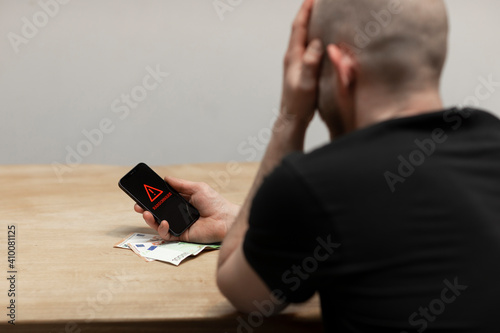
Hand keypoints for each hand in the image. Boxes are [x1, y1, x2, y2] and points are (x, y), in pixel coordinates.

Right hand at [134, 176, 239, 242]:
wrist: (225, 219)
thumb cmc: (215, 203)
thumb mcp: (197, 188)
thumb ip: (180, 184)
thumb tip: (166, 178)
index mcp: (182, 201)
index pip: (163, 199)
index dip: (152, 197)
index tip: (142, 193)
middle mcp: (178, 213)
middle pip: (158, 212)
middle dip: (145, 209)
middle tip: (138, 206)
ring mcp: (179, 225)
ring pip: (159, 224)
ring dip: (150, 219)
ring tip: (146, 213)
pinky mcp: (181, 235)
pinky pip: (167, 234)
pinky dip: (162, 228)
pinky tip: (163, 222)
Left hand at [279, 0, 322, 126]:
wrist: (292, 117)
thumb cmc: (299, 103)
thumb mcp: (306, 82)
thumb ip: (310, 62)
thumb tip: (316, 42)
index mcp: (293, 56)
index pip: (298, 27)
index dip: (305, 10)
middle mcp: (292, 56)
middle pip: (299, 28)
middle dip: (308, 12)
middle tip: (319, 1)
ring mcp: (295, 63)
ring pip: (303, 37)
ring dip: (310, 23)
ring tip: (322, 13)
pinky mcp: (301, 69)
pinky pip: (307, 47)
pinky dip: (314, 37)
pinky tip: (322, 39)